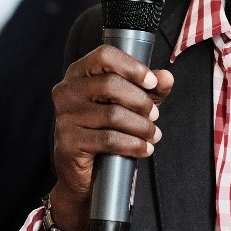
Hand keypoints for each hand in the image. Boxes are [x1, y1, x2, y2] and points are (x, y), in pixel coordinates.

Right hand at [48, 45, 173, 230]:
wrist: (83, 175)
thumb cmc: (104, 133)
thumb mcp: (130, 106)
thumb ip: (148, 90)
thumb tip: (166, 77)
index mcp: (78, 74)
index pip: (104, 56)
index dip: (132, 67)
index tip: (152, 82)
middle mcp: (66, 92)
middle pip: (110, 84)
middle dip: (141, 101)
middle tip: (155, 115)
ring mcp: (64, 117)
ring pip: (113, 114)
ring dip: (141, 126)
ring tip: (153, 135)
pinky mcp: (68, 142)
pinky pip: (109, 139)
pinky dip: (133, 144)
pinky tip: (144, 149)